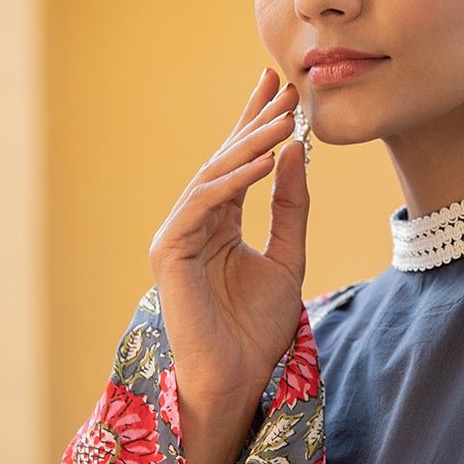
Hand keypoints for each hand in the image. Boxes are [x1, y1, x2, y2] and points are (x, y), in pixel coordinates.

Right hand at [148, 68, 307, 413]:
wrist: (238, 377)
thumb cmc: (258, 328)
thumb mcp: (288, 257)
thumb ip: (290, 207)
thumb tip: (295, 151)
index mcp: (220, 225)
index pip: (240, 165)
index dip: (258, 125)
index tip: (284, 90)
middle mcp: (194, 224)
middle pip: (225, 161)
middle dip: (254, 121)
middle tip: (284, 86)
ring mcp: (177, 235)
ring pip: (215, 178)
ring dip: (251, 145)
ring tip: (285, 117)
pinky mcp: (168, 251)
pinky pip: (204, 205)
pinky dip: (234, 181)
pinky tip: (264, 160)